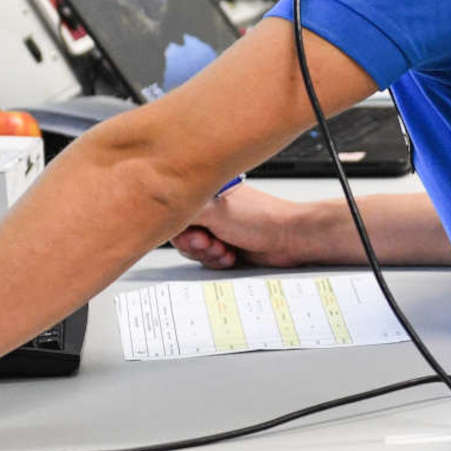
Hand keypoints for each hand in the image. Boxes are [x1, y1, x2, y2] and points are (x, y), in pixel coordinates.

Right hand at [172, 185, 309, 269]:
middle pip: (182, 232)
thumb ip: (183, 212)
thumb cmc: (261, 218)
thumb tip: (161, 211)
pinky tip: (231, 255)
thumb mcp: (213, 212)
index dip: (180, 228)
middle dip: (196, 243)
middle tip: (210, 242)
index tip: (194, 233)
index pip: (176, 210)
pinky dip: (218, 260)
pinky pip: (208, 258)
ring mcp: (219, 227)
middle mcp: (212, 208)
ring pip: (195, 248)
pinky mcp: (226, 243)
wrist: (289, 239)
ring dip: (208, 253)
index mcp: (208, 191)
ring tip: (224, 248)